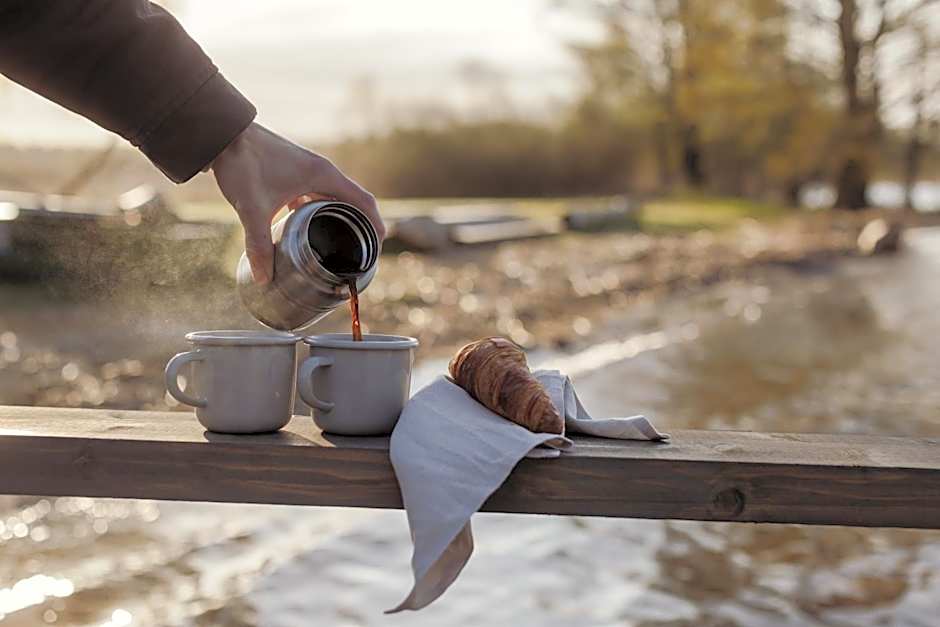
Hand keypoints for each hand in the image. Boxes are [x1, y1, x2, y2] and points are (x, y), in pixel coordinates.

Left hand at [211, 122, 383, 283]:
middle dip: (361, 226)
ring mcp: (308, 170)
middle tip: (361, 253)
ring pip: (335, 197)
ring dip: (341, 218)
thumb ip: (258, 245)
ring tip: (341, 243)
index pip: (364, 202)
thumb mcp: (252, 208)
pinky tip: (309, 228)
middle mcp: (322, 171)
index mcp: (324, 176)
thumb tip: (263, 279)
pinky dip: (320, 211)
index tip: (378, 249)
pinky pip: (317, 194)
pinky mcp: (295, 171)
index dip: (376, 226)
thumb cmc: (243, 164)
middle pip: (354, 201)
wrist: (222, 133)